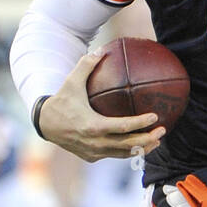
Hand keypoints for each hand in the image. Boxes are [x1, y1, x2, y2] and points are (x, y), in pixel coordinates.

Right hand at [37, 52, 164, 162]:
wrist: (43, 124)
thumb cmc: (61, 101)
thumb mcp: (71, 82)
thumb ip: (86, 66)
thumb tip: (101, 49)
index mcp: (93, 126)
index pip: (123, 127)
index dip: (140, 123)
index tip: (155, 116)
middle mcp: (95, 142)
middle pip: (128, 145)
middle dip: (148, 139)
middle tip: (162, 130)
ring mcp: (93, 152)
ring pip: (123, 154)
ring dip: (142, 148)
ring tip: (157, 140)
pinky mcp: (91, 157)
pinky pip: (114, 155)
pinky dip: (128, 151)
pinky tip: (140, 144)